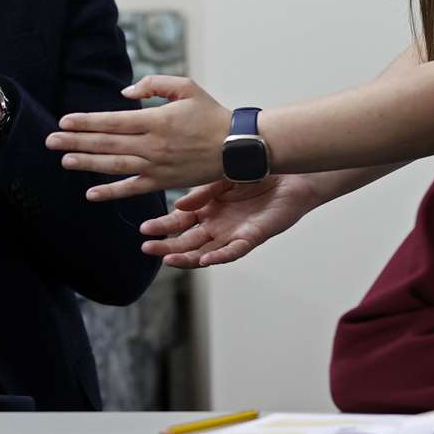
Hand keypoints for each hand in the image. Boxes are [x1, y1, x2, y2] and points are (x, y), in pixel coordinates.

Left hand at [45, 76, 231, 200]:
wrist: (237, 147)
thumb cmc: (212, 114)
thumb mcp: (186, 87)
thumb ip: (154, 85)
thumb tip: (124, 95)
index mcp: (156, 120)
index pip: (112, 122)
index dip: (87, 122)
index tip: (65, 122)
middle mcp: (152, 145)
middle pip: (107, 144)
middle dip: (76, 142)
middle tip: (50, 141)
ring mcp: (156, 167)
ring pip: (114, 166)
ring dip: (87, 164)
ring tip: (64, 160)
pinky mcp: (163, 182)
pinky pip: (132, 188)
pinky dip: (111, 191)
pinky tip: (91, 193)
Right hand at [140, 175, 322, 267]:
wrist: (290, 174)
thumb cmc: (257, 174)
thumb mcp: (222, 178)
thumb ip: (202, 193)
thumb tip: (179, 205)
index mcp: (207, 209)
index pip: (179, 222)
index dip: (161, 226)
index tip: (144, 229)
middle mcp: (217, 225)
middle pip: (187, 241)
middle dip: (165, 245)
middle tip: (146, 248)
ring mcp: (233, 233)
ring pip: (205, 252)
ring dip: (186, 257)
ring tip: (167, 258)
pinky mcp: (251, 237)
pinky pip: (233, 251)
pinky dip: (219, 256)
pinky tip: (204, 259)